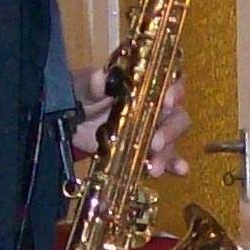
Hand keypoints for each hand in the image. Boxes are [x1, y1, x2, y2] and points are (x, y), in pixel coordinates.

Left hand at [72, 67, 189, 174]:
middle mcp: (155, 105)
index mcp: (143, 84)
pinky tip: (180, 171)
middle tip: (156, 143)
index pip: (169, 80)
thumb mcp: (83, 86)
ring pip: (171, 138)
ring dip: (167, 153)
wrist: (70, 123)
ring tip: (154, 168)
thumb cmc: (81, 96)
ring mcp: (152, 129)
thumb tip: (100, 78)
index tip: (167, 101)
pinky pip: (167, 157)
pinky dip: (174, 164)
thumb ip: (92, 84)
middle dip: (170, 130)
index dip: (174, 89)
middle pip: (176, 114)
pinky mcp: (145, 150)